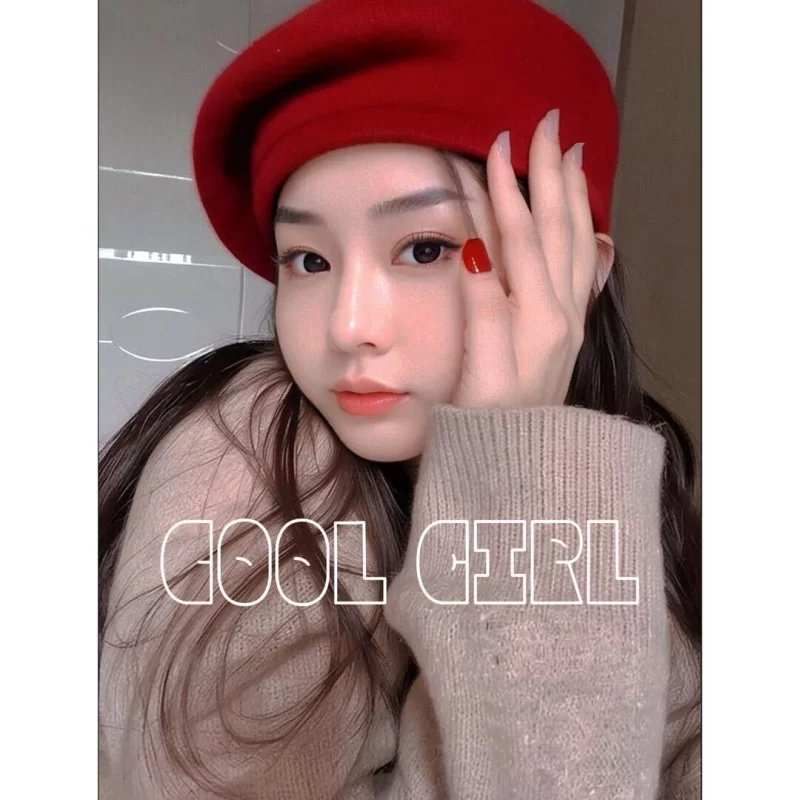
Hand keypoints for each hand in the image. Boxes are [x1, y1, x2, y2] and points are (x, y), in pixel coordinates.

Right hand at [452, 109, 611, 409]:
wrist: (521, 468)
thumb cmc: (491, 426)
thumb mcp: (479, 372)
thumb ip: (482, 310)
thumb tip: (476, 252)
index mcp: (537, 318)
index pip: (521, 239)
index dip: (507, 191)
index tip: (496, 146)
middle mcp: (562, 313)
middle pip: (559, 230)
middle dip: (552, 175)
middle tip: (547, 127)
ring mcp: (570, 321)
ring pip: (578, 244)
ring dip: (573, 196)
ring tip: (571, 157)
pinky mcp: (568, 331)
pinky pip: (585, 269)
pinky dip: (585, 234)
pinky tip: (585, 223)